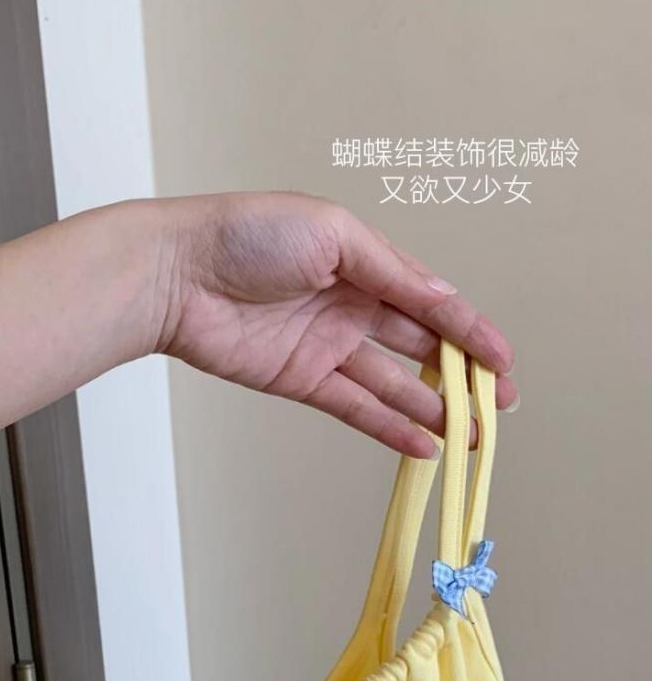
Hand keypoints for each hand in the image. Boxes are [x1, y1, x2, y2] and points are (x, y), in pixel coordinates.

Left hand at [156, 191, 517, 457]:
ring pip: (393, 383)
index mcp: (363, 261)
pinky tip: (425, 444)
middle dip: (464, 374)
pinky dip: (390, 427)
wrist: (177, 275)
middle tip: (499, 404)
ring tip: (471, 435)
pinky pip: (355, 406)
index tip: (503, 361)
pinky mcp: (300, 380)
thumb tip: (445, 300)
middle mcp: (350, 304)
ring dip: (434, 408)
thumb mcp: (334, 236)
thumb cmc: (247, 235)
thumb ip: (392, 273)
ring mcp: (326, 345)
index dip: (471, 330)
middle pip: (420, 345)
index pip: (430, 301)